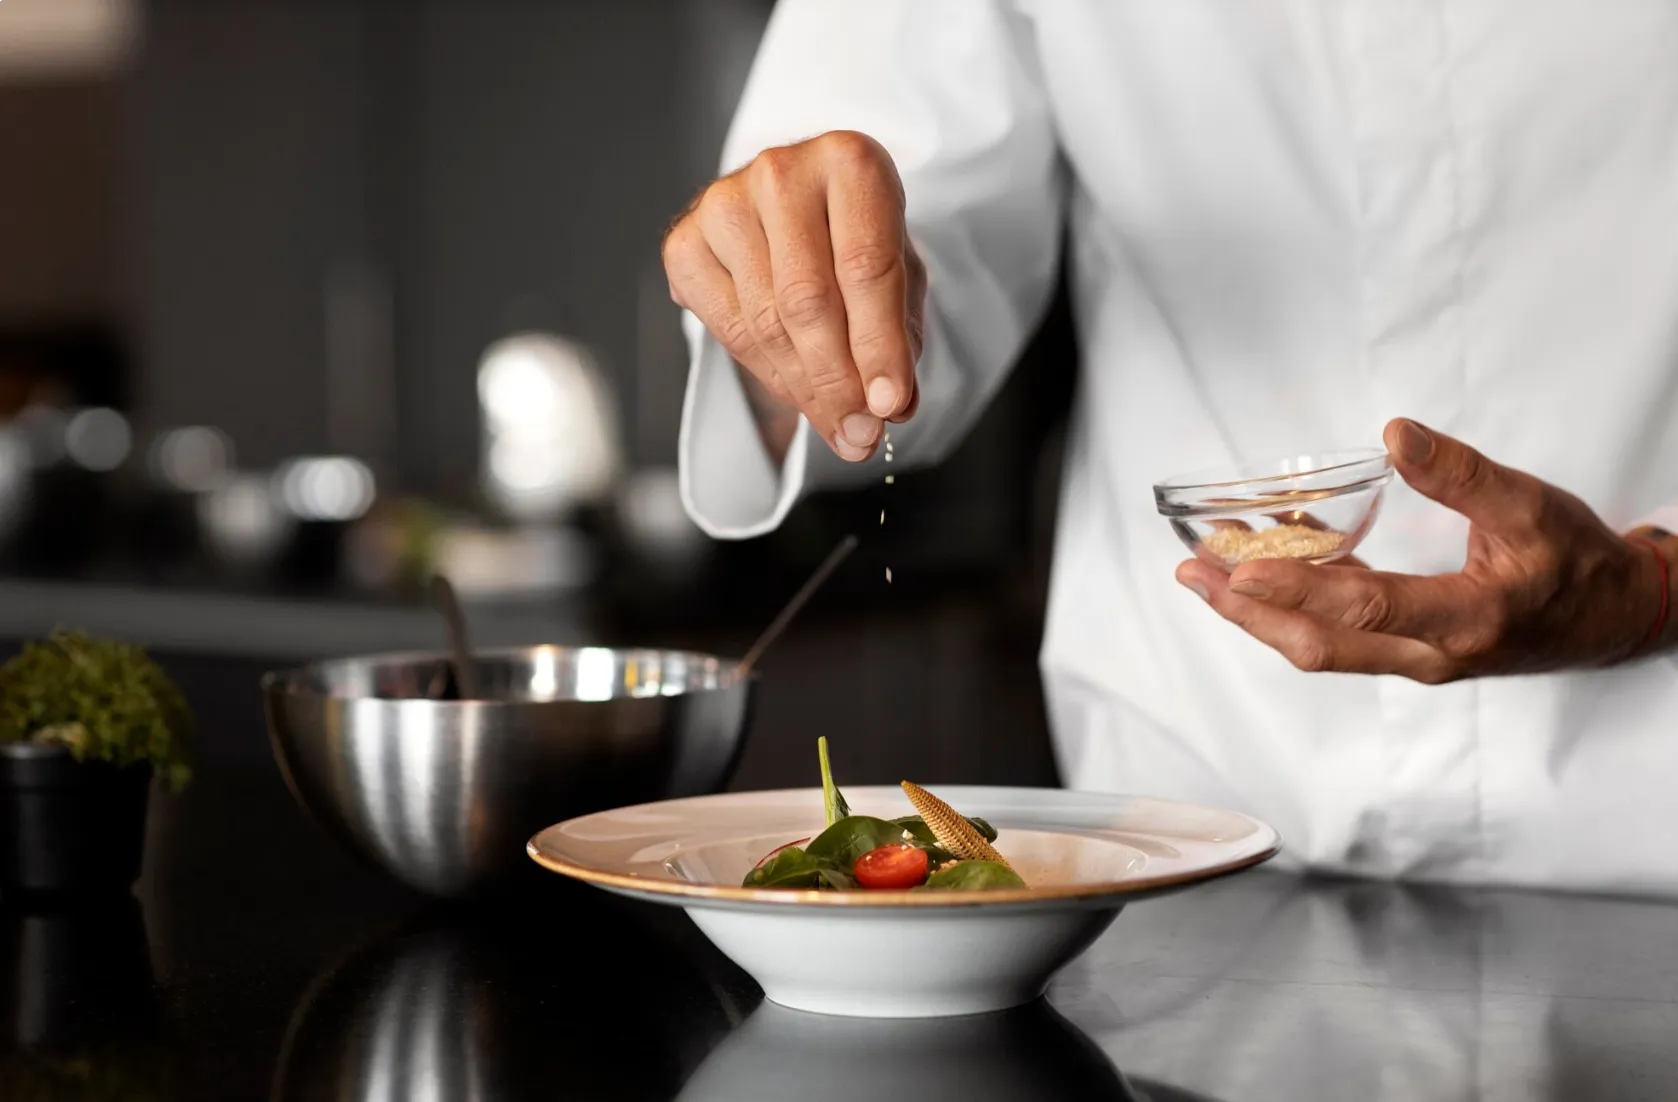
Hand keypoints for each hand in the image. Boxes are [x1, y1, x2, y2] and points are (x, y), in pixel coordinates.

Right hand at [662, 130, 924, 464]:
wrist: (797, 207)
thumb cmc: (854, 238)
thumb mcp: (898, 276)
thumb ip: (899, 336)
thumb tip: (891, 408)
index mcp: (848, 161)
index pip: (865, 267)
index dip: (878, 345)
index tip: (889, 406)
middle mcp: (780, 170)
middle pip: (807, 300)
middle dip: (837, 381)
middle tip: (860, 433)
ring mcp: (722, 202)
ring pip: (765, 322)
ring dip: (804, 387)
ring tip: (838, 423)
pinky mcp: (684, 241)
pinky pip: (726, 329)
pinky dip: (765, 371)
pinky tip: (795, 387)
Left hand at [1176, 418, 1670, 681]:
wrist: (1613, 618)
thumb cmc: (1576, 562)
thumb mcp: (1532, 506)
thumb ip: (1462, 474)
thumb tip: (1396, 433)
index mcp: (1466, 619)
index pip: (1366, 608)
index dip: (1300, 588)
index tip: (1242, 567)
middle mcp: (1430, 654)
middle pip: (1320, 644)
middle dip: (1249, 611)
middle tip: (1192, 574)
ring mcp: (1415, 660)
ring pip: (1320, 648)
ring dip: (1259, 614)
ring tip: (1204, 574)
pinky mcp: (1407, 653)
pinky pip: (1337, 636)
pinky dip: (1292, 606)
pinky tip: (1261, 566)